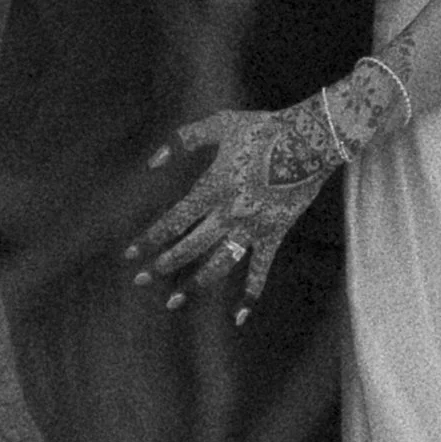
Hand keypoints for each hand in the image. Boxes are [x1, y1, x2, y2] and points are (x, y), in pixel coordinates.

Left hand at [126, 101, 344, 319]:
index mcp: (213, 187)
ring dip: (194, 284)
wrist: (311, 139)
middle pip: (189, 246)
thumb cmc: (264, 127)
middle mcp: (229, 214)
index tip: (129, 255)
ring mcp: (252, 228)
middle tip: (140, 281)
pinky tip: (239, 317)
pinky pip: (260, 270)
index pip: (173, 221)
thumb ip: (184, 140)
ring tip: (173, 301)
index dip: (150, 239)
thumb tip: (152, 162)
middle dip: (163, 264)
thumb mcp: (220, 124)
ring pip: (218, 264)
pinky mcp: (274, 235)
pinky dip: (251, 295)